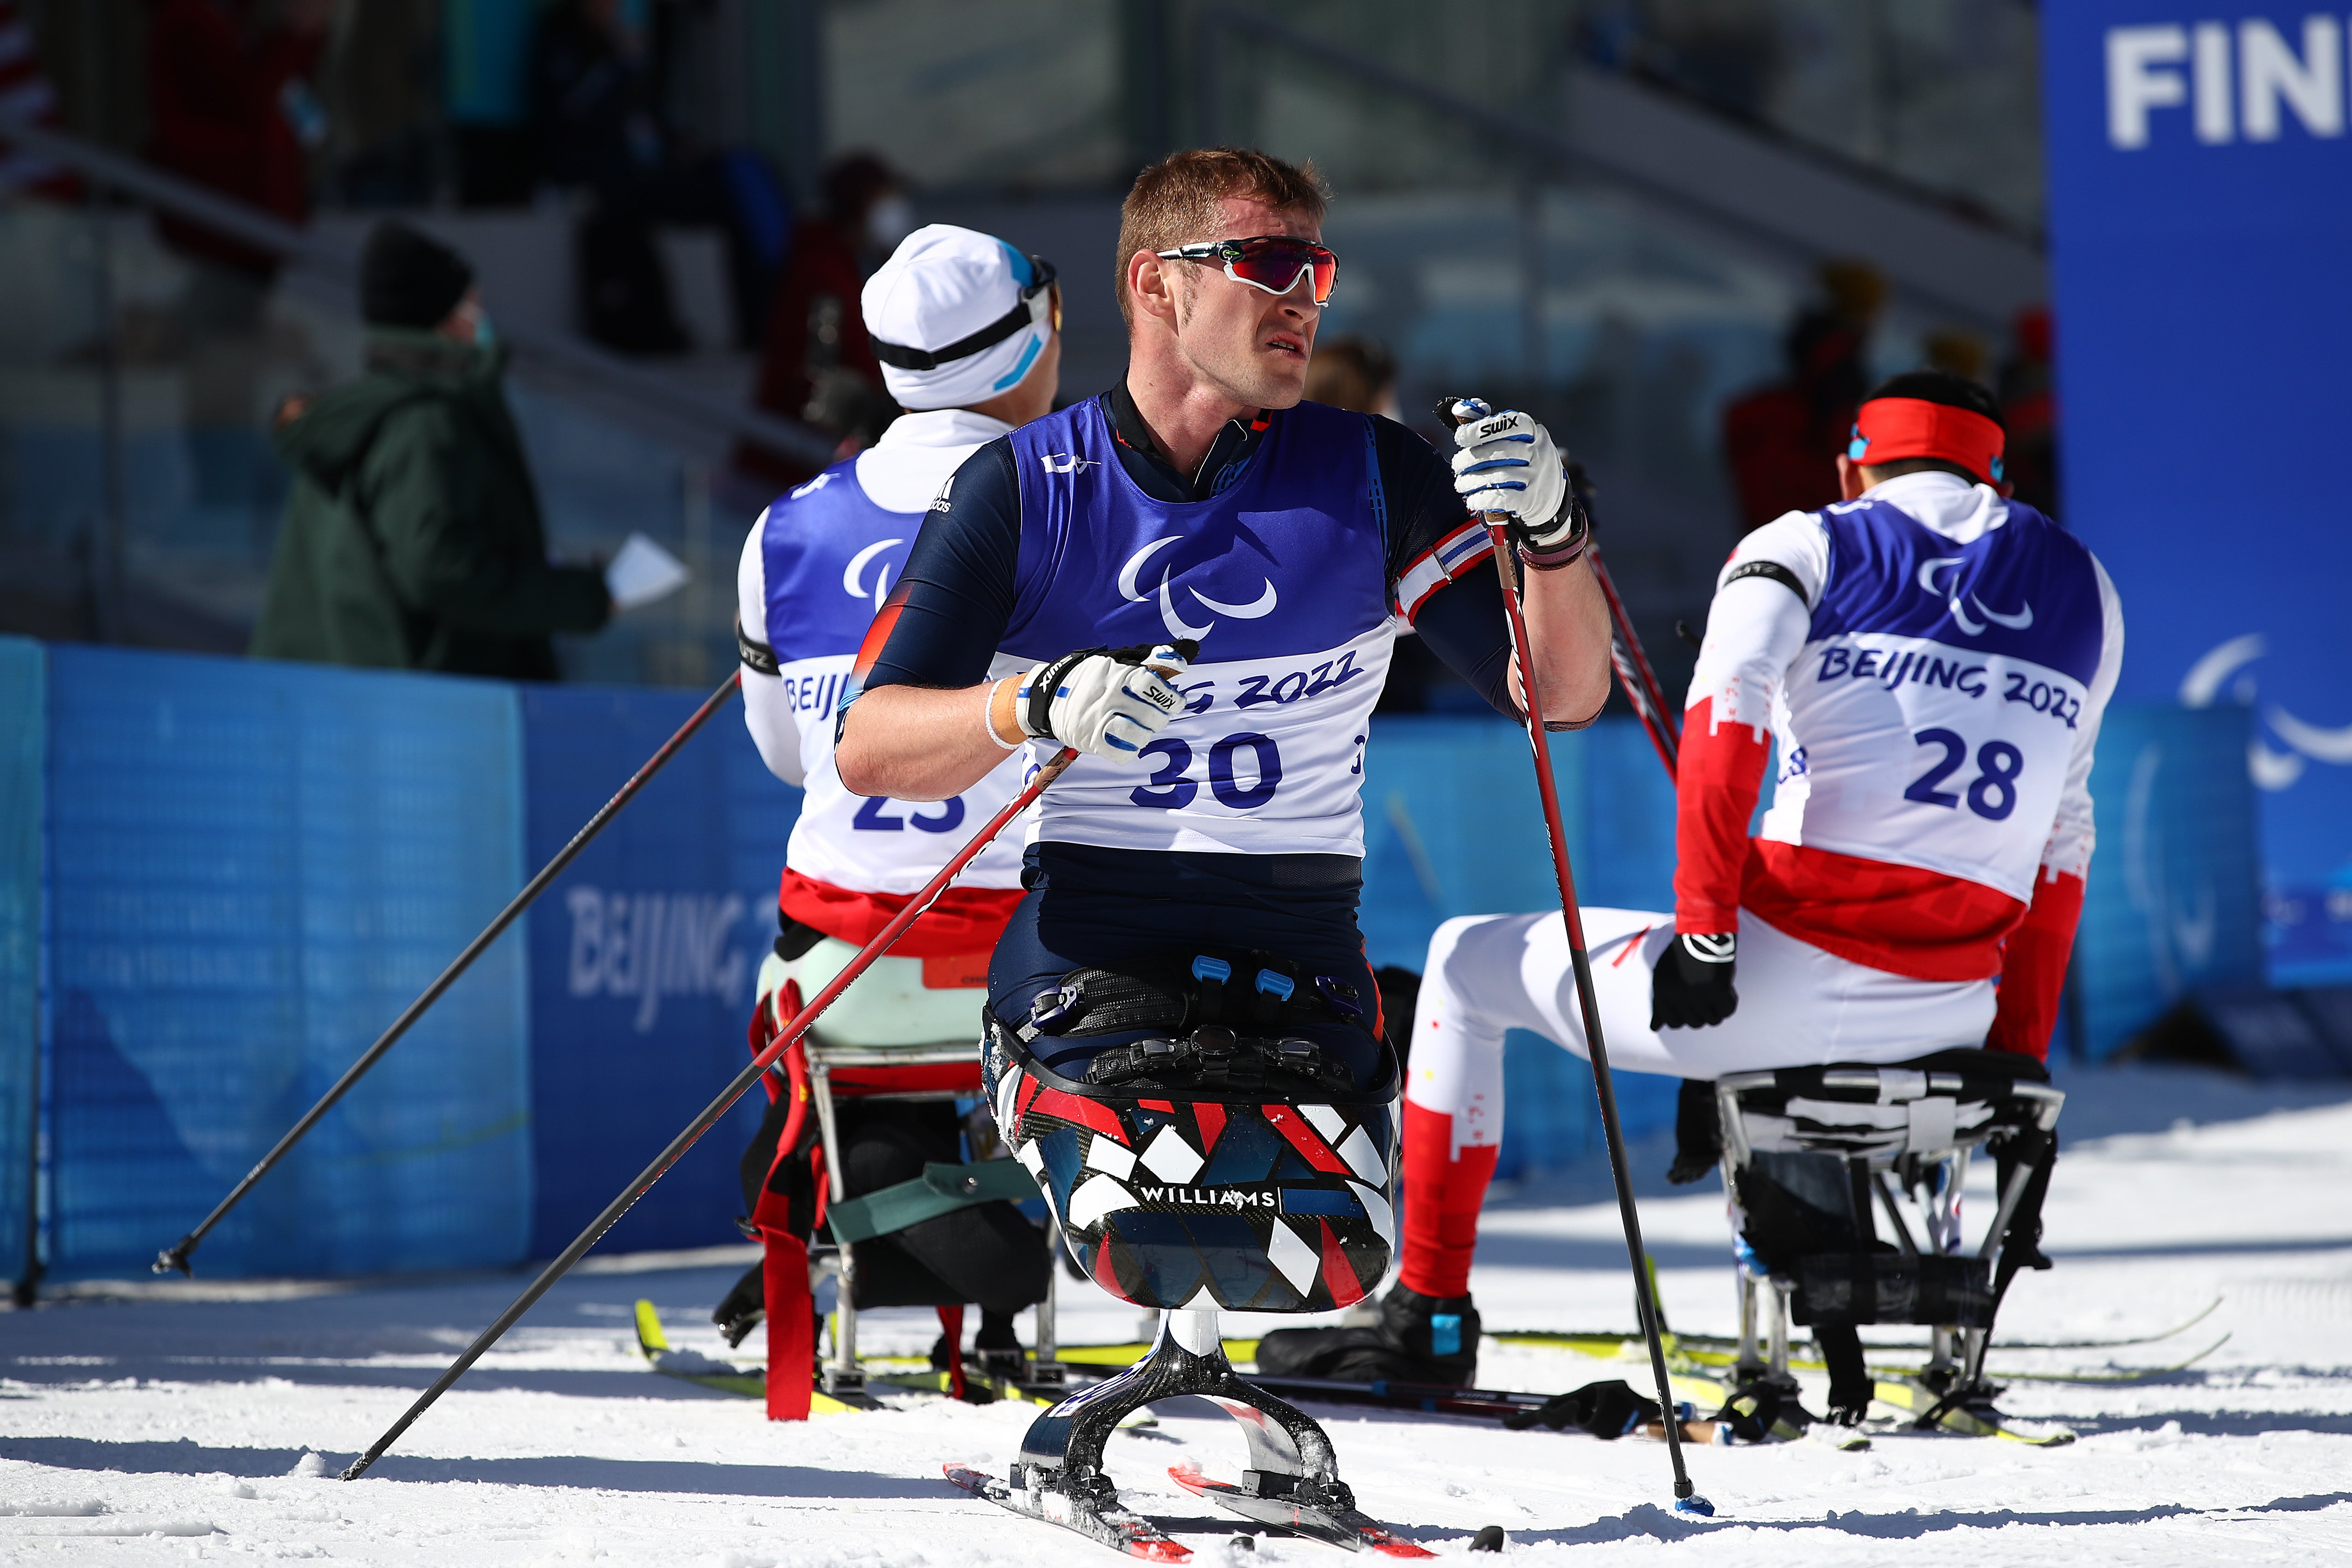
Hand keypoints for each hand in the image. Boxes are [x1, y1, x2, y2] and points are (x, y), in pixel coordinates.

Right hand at [1017, 640, 1194, 760]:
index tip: (1174, 701)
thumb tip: (1186, 657)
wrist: (1050, 694)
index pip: (1154, 686)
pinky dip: (1129, 751)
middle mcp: (1109, 696)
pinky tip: (1126, 742)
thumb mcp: (1121, 660)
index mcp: (1118, 674)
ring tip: (1140, 729)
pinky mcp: (1091, 740)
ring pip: (1139, 736)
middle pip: (1152, 715)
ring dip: (1146, 735)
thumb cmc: (1094, 677)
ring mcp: (1099, 719)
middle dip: (1160, 718)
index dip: (1171, 697)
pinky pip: (1122, 754)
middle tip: (1154, 716)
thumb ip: (1155, 658)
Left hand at [1448, 399, 1576, 550]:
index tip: (1460, 436)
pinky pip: (1501, 498)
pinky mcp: (1532, 500)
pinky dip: (1482, 499)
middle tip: (1456, 465)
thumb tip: (1462, 409)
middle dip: (1470, 458)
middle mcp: (1539, 452)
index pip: (1509, 423)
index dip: (1481, 428)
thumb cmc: (1524, 463)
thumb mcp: (1519, 441)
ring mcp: (1537, 477)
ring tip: (1461, 484)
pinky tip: (1473, 500)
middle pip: (1499, 451)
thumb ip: (1492, 428)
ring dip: (1471, 481)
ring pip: (1498, 476)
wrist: (1553, 497)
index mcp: (1534, 432)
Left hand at [1650, 931, 1736, 1029]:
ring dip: (1716, 1008)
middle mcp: (1678, 996)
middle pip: (1694, 1023)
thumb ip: (1659, 1004)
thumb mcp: (1663, 977)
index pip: (1673, 1023)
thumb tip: (1653, 1028)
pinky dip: (1729, 1002)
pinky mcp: (1718, 990)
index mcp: (1662, 993)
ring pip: (1712, 1020)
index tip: (1691, 1002)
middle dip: (1702, 1011)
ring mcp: (1698, 994)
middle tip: (1705, 993)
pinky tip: (1726, 988)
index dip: (1685, 1014)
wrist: (1701, 932)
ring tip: (1715, 989)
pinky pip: (1727, 1010)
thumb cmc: (1682, 956)